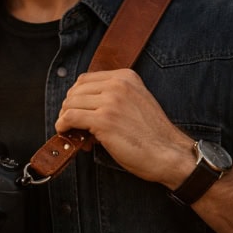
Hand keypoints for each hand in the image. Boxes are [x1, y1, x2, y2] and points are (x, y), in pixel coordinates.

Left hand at [55, 69, 195, 186]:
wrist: (169, 154)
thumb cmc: (152, 135)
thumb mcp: (135, 102)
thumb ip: (112, 96)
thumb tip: (80, 105)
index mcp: (126, 77)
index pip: (85, 79)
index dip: (76, 96)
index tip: (77, 110)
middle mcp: (118, 85)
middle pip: (75, 91)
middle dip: (69, 108)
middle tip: (74, 125)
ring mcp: (111, 102)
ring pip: (70, 104)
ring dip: (65, 119)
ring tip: (75, 133)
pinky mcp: (104, 120)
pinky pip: (70, 118)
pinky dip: (62, 126)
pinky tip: (66, 133)